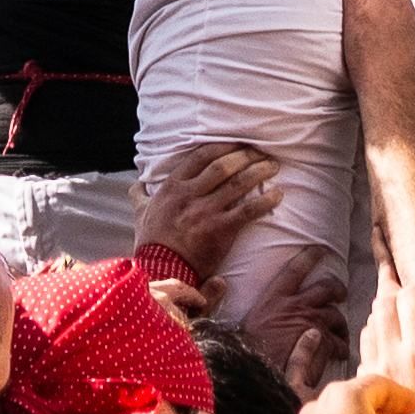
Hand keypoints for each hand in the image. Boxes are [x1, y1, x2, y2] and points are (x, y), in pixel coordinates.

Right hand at [130, 142, 275, 281]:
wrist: (161, 270)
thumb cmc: (152, 243)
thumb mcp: (140, 214)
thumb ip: (141, 197)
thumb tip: (136, 186)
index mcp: (173, 186)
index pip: (202, 156)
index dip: (223, 146)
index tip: (238, 143)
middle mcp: (190, 194)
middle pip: (224, 165)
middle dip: (245, 156)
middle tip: (260, 153)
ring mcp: (206, 211)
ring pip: (238, 184)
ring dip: (259, 172)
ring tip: (273, 167)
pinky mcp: (220, 230)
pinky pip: (247, 211)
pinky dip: (265, 201)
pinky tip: (277, 196)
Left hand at [357, 275, 414, 394]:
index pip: (413, 296)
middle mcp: (393, 357)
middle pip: (385, 301)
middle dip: (406, 293)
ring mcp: (376, 370)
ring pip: (371, 320)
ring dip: (390, 311)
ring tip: (411, 316)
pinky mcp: (369, 385)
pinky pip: (365, 345)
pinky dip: (379, 333)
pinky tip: (395, 341)